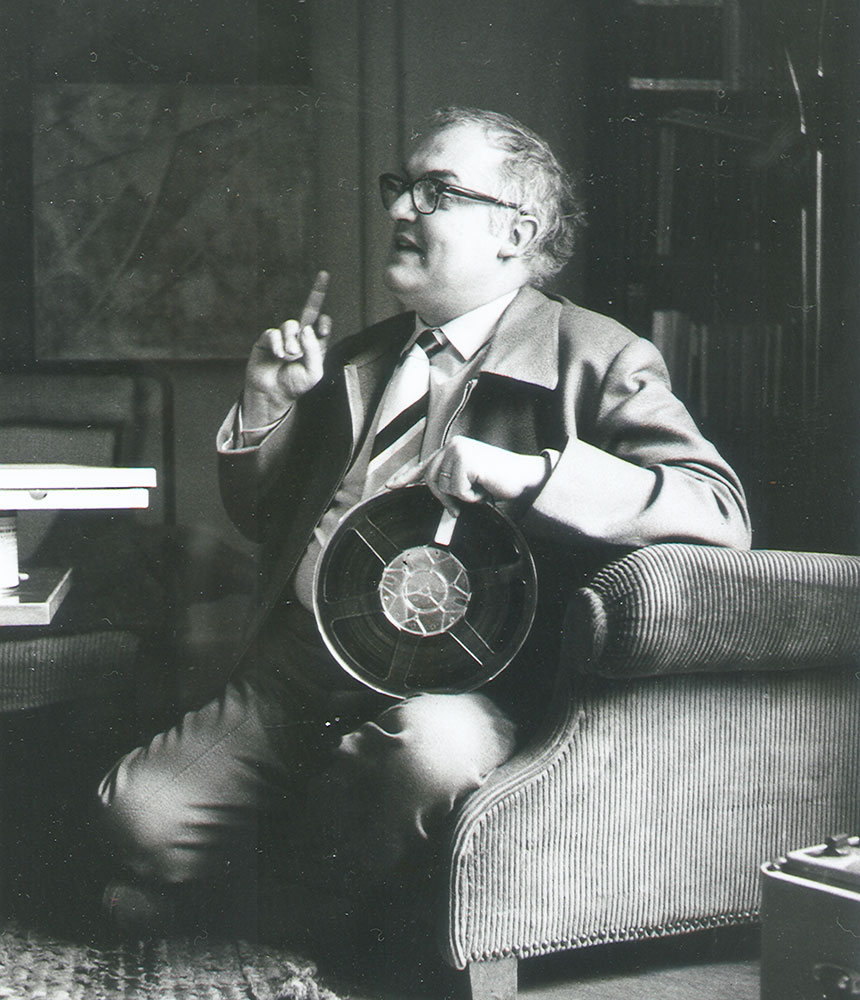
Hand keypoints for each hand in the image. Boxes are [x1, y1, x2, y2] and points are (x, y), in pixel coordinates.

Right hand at [242, 270, 330, 428]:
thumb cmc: (294, 385)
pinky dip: (279, 345)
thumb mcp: (313, 373)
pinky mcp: (268, 340)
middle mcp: (300, 337)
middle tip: (324, 274)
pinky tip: (279, 356)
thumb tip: (307, 328)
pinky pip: (274, 334)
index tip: (323, 326)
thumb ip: (314, 351)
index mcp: (315, 345)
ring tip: (289, 357)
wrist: (272, 394)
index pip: (322, 327)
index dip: (324, 324)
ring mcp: (284, 337)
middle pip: (309, 311)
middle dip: (317, 292)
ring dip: (292, 343)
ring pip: (291, 326)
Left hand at [386, 436, 549, 515]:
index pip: (424, 465)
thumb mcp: (470, 482)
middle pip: (430, 481)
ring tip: (482, 488)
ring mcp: (459, 450)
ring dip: (463, 497)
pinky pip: (458, 491)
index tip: (390, 487)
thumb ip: (451, 484)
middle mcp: (452, 446)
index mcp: (452, 450)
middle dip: (446, 498)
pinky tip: (486, 487)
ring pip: (444, 488)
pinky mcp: (466, 460)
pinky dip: (473, 497)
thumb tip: (437, 497)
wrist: (525, 479)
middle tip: (470, 499)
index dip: (405, 478)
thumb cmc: (500, 482)